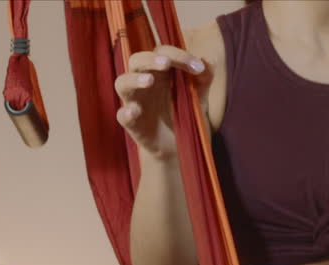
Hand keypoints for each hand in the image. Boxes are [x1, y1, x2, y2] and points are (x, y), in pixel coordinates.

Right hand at [115, 45, 208, 159]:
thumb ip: (204, 79)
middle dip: (150, 59)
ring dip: (134, 79)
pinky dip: (126, 112)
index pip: (163, 53)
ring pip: (122, 82)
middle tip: (166, 63)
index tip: (198, 68)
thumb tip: (207, 59)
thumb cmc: (187, 116)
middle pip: (136, 60)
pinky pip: (122, 115)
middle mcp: (144, 83)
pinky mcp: (132, 123)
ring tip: (150, 80)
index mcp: (160, 73)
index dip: (179, 55)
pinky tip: (135, 111)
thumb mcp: (200, 98)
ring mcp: (136, 102)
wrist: (182, 148)